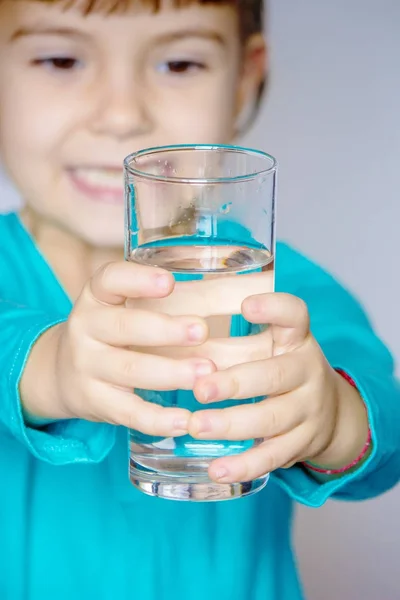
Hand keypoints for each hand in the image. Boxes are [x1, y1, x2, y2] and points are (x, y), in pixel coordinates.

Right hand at [21, 262, 214, 436]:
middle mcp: (86, 327)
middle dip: (165, 330)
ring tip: (206, 372)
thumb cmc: (112, 332)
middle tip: (201, 331)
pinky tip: (186, 420)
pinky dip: (158, 419)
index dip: (138, 279)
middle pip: (124, 327)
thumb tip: (233, 287)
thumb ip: (157, 296)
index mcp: (97, 296)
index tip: (169, 282)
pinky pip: (128, 412)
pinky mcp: (94, 401)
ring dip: (170, 372)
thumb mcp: (120, 305)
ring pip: (129, 370)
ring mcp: (86, 366)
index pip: (109, 279)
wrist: (63, 372)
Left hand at [187, 293, 368, 483]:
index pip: (295, 315)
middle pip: (276, 376)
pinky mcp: (302, 444)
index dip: (274, 309)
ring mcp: (308, 410)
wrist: (330, 412)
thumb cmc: (282, 368)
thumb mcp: (273, 343)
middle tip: (199, 389)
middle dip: (235, 383)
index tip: (245, 306)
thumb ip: (237, 335)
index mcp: (296, 339)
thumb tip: (176, 328)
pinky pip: (272, 457)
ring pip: (271, 419)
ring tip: (196, 427)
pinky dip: (244, 466)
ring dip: (231, 425)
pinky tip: (216, 470)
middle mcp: (307, 371)